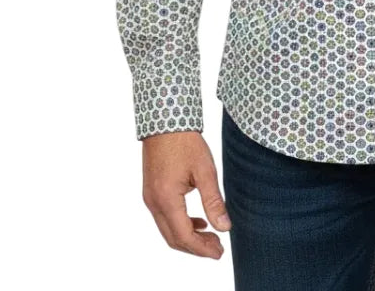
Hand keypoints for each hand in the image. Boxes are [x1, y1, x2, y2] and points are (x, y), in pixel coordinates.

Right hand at [141, 130, 231, 257]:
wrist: (165, 121)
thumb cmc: (185, 141)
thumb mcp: (205, 170)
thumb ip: (213, 201)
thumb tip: (224, 228)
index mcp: (166, 199)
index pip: (184, 236)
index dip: (202, 249)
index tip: (219, 252)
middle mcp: (154, 202)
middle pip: (173, 238)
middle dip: (196, 248)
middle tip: (218, 249)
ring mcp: (150, 197)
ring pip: (168, 230)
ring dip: (188, 237)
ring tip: (211, 237)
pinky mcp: (151, 191)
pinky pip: (164, 218)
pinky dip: (180, 225)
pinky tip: (198, 221)